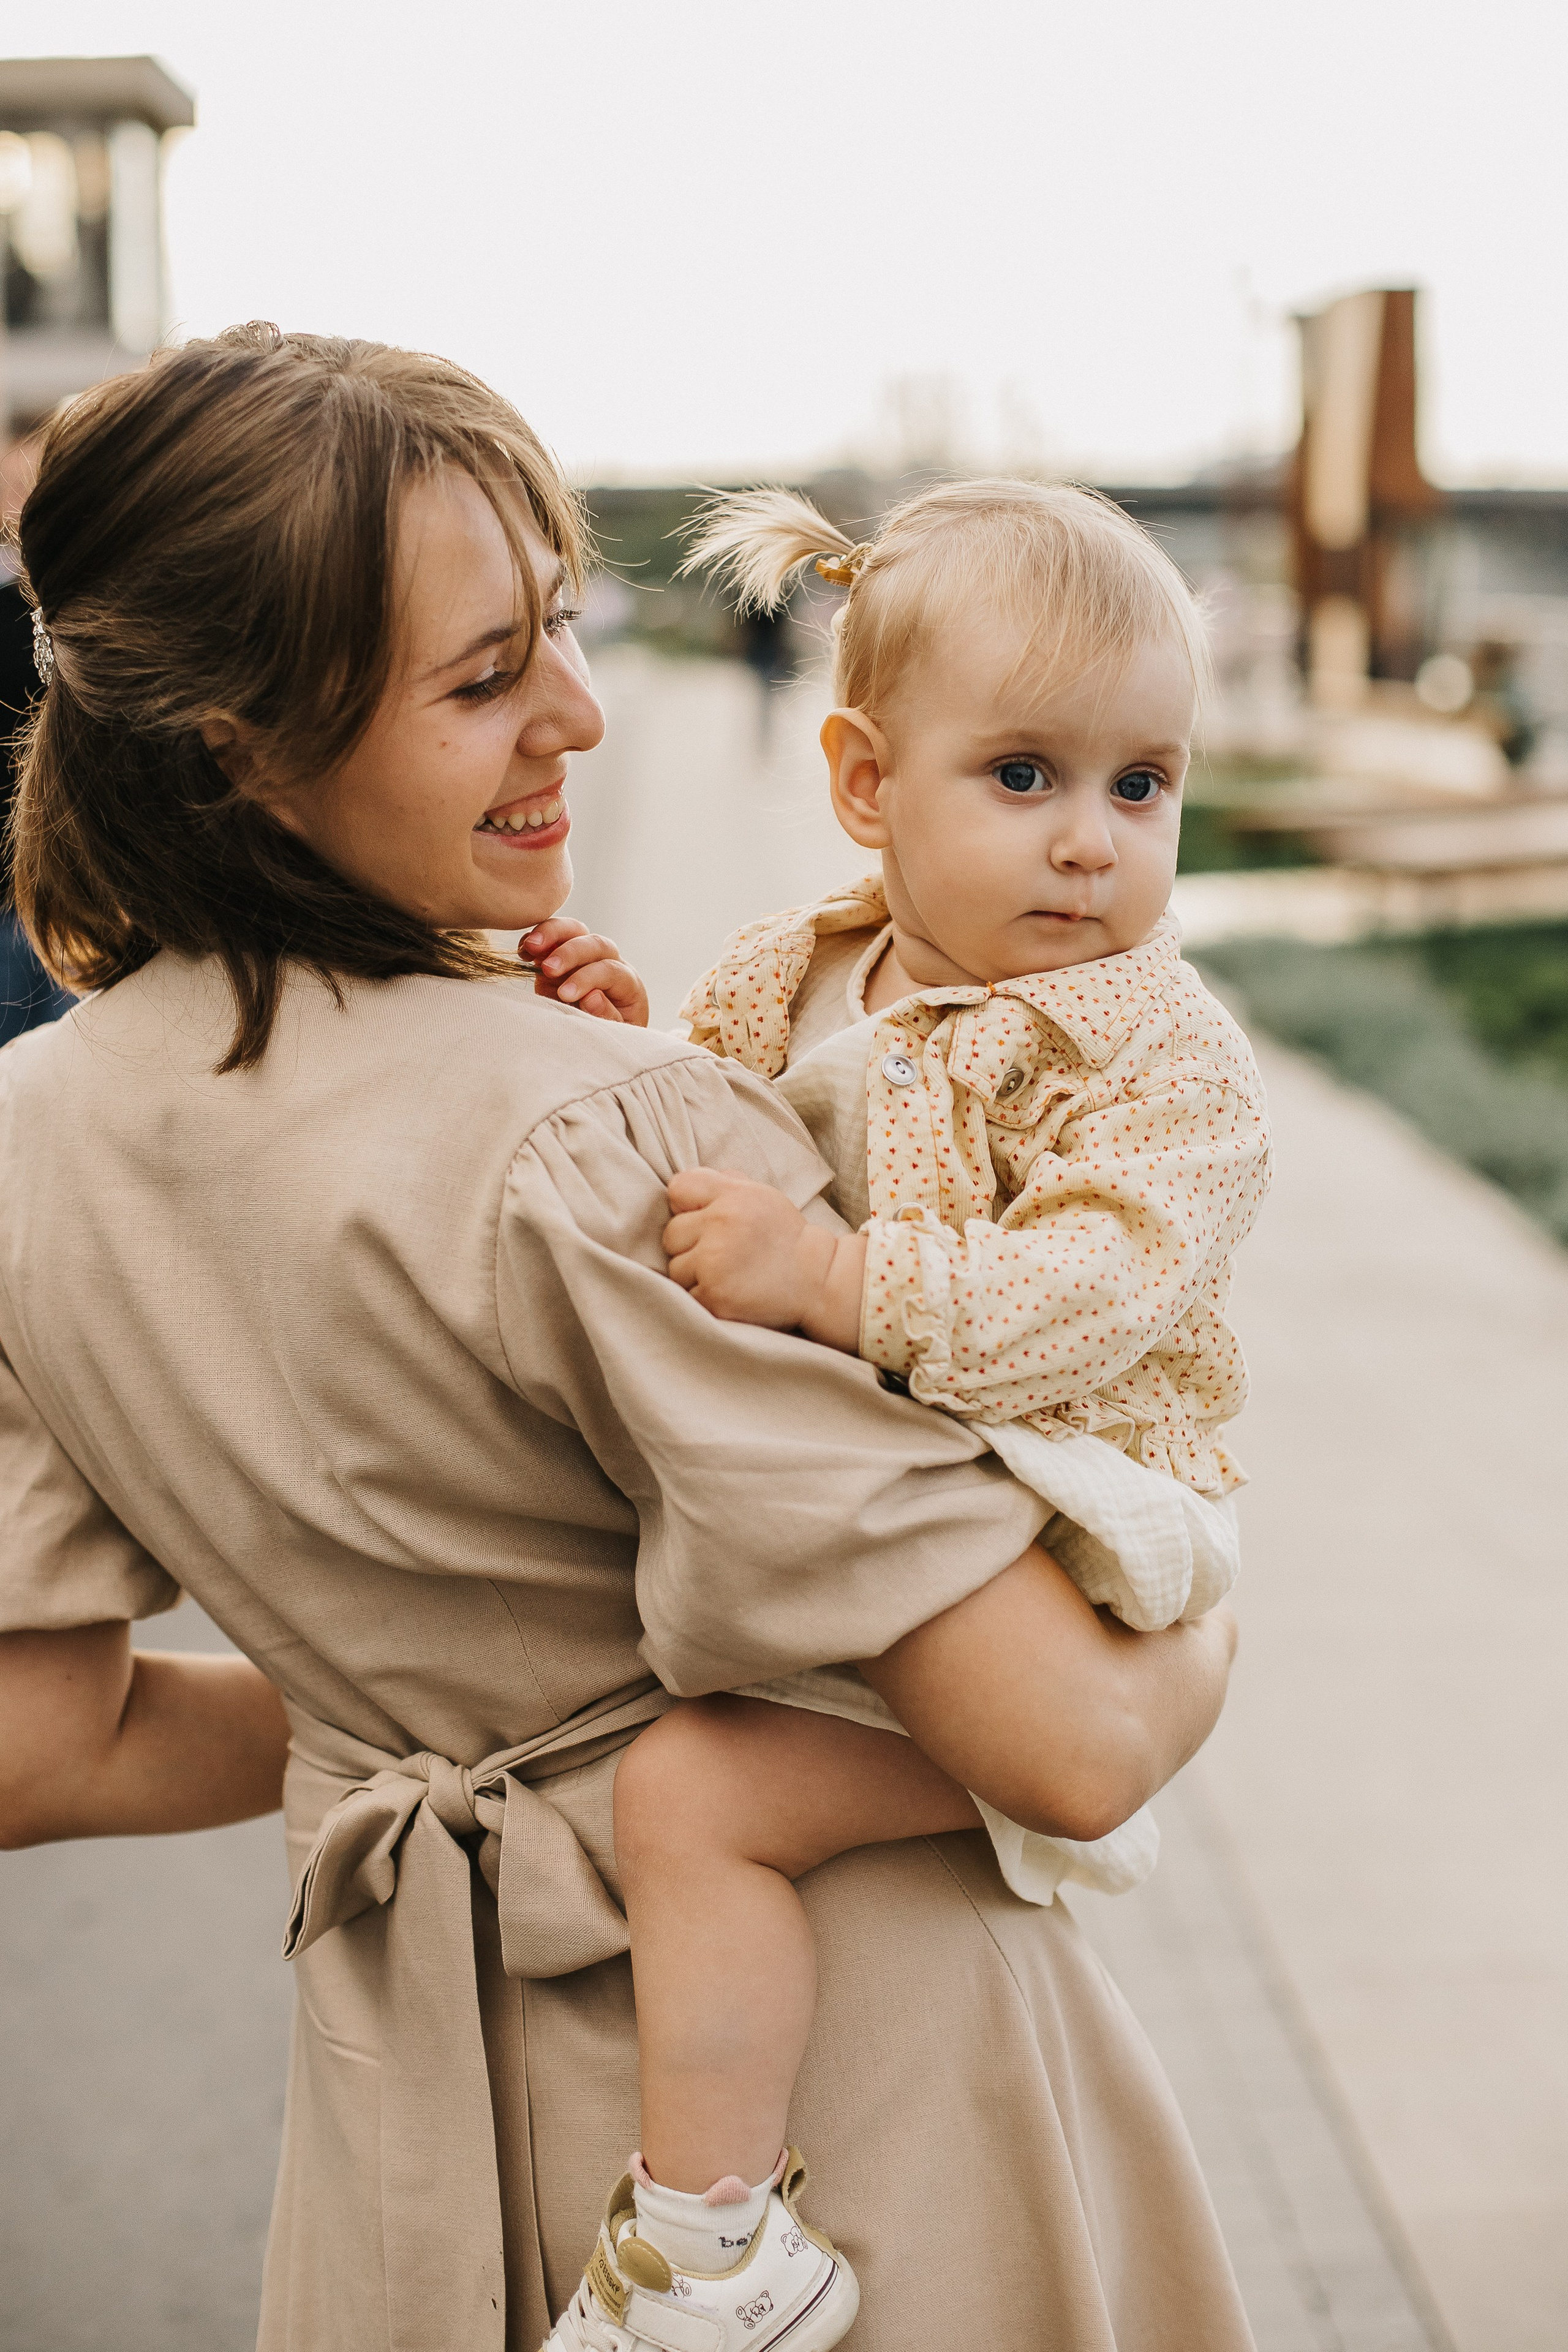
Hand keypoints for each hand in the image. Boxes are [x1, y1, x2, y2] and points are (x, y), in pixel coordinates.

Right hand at [522, 917, 648, 1024]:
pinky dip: (537, 939)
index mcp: (628, 983)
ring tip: (530, 946)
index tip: (565, 994)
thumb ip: (606, 1016)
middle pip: (595, 944)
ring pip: (574, 931)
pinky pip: (551, 938)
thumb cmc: (609, 1035)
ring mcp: (584, 956)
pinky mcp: (561, 955)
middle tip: (548, 969)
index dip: (587, 979)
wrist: (597, 1034)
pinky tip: (523, 949)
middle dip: (570, 953)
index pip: (611, 971)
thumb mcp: (615, 1032)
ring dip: (551, 934)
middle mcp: (608, 962)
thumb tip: (592, 996)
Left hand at [663, 1168, 867, 1349]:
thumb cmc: (784, 1236)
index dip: (686, 1206)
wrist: (817, 1278)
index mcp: (732, 1196)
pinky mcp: (713, 1296)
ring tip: (725, 1274)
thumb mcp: (761, 1196)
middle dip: (689, 1244)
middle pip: (671, 1234)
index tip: (704, 1220)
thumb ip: (724, 1184)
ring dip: (693, 1274)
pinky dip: (702, 1296)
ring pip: (676, 1267)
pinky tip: (727, 1291)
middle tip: (720, 1253)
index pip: (677, 1189)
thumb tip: (682, 1187)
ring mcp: (714, 1263)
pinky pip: (686, 1295)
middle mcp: (721, 1225)